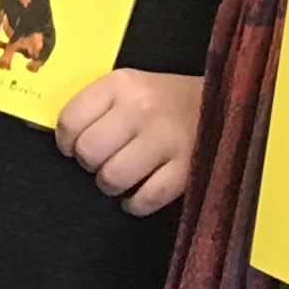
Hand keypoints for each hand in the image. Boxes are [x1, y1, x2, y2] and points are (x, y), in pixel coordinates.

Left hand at [54, 70, 202, 214]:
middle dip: (89, 163)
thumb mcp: (130, 86)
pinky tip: (137, 197)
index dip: (65, 140)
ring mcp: (165, 140)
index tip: (72, 146)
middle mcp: (141, 109)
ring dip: (110, 185)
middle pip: (89, 152)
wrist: (225, 103)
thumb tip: (63, 140)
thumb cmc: (165, 99)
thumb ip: (98, 106)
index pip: (70, 120)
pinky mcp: (187, 169)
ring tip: (120, 178)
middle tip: (101, 162)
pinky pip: (146, 198)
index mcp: (121, 84)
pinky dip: (136, 204)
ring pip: (113, 177)